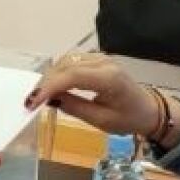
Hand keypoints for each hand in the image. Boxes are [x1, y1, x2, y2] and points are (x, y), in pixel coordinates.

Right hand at [23, 52, 155, 137]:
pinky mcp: (97, 59)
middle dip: (46, 83)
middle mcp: (104, 62)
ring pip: (66, 61)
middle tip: (31, 102)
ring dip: (50, 77)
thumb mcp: (101, 121)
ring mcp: (100, 58)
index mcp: (109, 78)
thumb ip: (75, 107)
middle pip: (66, 65)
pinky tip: (52, 87)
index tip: (32, 102)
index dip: (49, 86)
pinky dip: (58, 72)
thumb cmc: (128, 119)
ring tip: (39, 96)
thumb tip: (50, 100)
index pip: (72, 76)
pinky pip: (72, 61)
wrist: (148, 110)